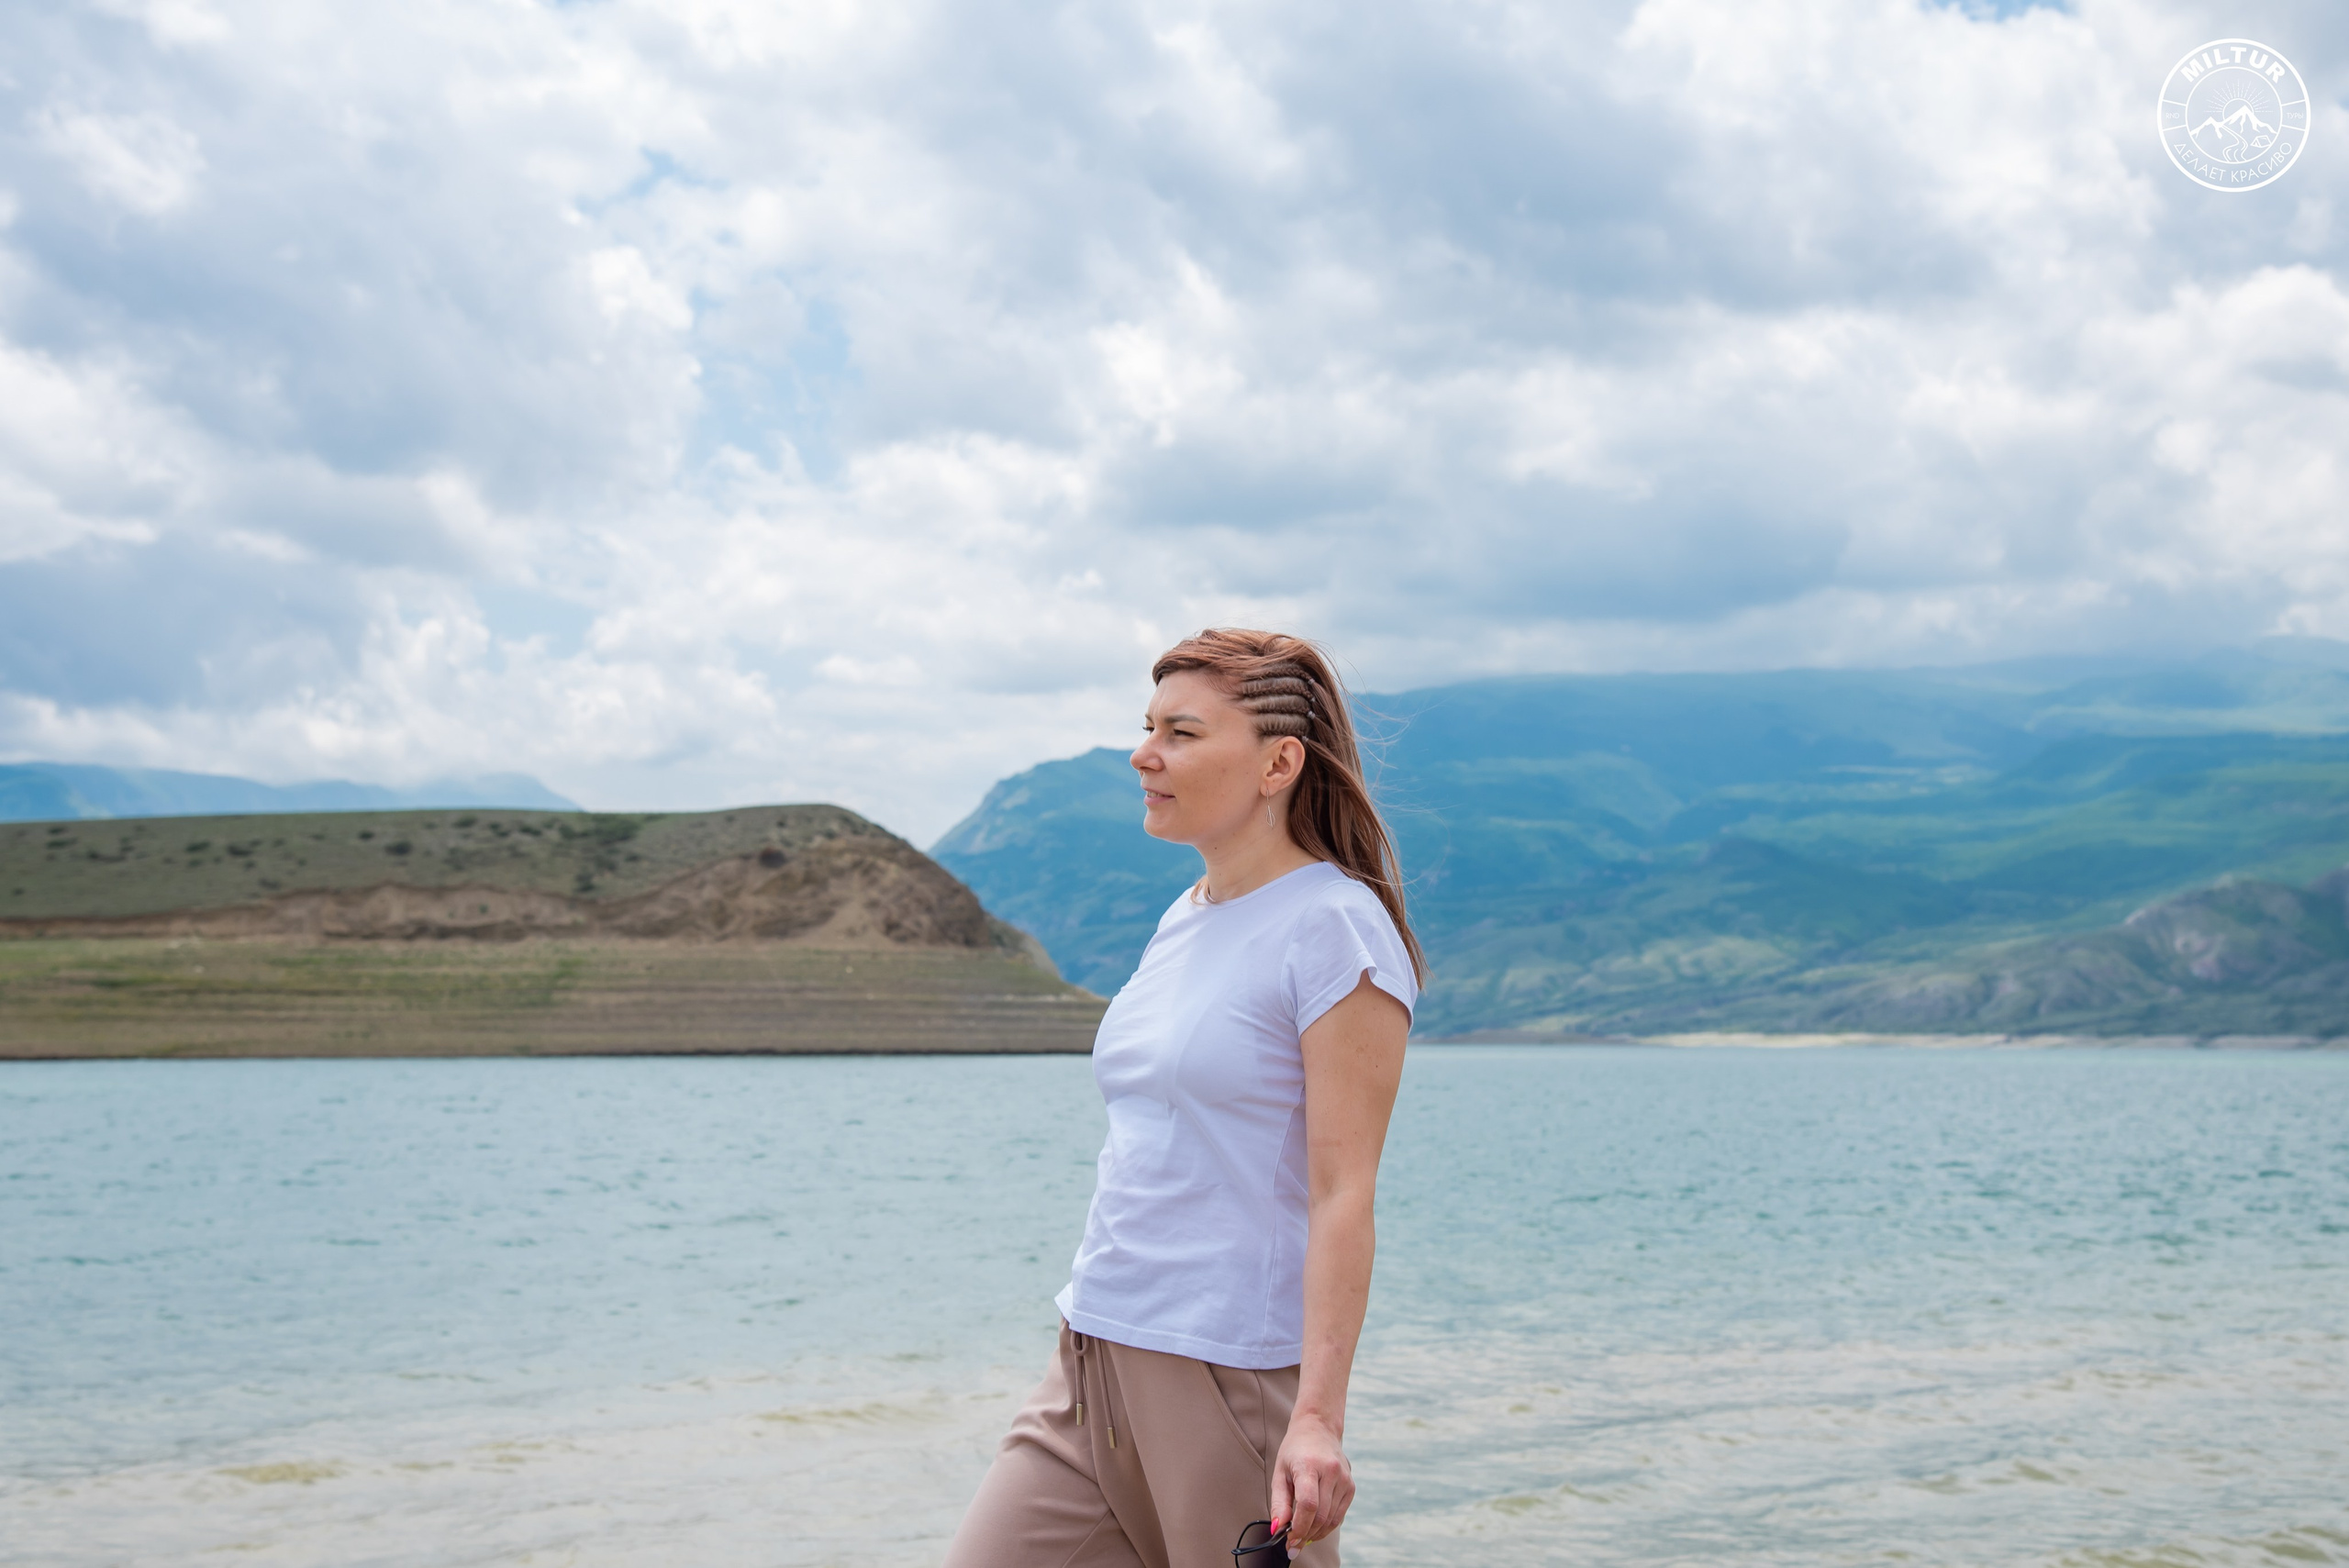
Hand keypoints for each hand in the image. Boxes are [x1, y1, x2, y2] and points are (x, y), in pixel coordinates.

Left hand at [1268, 1413, 1352, 1553]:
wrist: (1318, 1428)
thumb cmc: (1295, 1450)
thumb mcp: (1280, 1472)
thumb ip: (1279, 1502)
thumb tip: (1278, 1528)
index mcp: (1309, 1465)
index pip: (1308, 1504)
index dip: (1299, 1527)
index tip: (1289, 1540)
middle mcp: (1331, 1471)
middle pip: (1320, 1515)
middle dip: (1306, 1535)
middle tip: (1293, 1544)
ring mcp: (1344, 1478)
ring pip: (1331, 1519)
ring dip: (1316, 1533)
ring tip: (1302, 1536)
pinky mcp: (1351, 1486)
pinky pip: (1339, 1515)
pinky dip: (1327, 1526)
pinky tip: (1315, 1527)